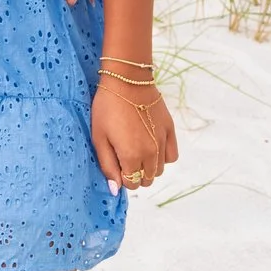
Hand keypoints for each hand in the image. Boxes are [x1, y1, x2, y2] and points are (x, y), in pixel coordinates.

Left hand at [92, 80, 176, 195]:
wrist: (127, 81)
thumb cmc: (107, 108)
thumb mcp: (98, 137)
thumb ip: (108, 165)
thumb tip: (115, 189)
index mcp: (132, 156)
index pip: (131, 183)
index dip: (122, 178)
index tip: (116, 164)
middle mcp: (151, 153)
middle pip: (147, 179)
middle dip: (135, 174)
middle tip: (124, 157)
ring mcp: (163, 142)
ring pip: (160, 170)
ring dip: (149, 166)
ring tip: (136, 150)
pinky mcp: (170, 131)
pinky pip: (171, 156)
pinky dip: (163, 157)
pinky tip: (151, 146)